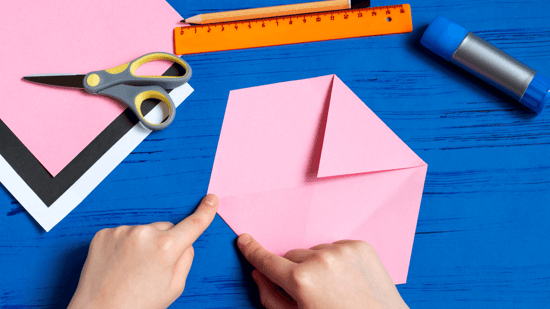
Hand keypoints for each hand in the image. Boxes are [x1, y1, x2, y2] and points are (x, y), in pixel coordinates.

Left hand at [67, 194, 218, 308]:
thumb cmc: (137, 305)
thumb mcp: (174, 287)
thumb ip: (186, 259)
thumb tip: (185, 242)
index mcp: (166, 248)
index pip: (193, 224)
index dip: (205, 212)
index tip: (211, 200)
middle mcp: (144, 234)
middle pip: (165, 228)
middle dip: (164, 242)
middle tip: (152, 267)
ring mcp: (121, 231)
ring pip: (143, 231)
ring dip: (142, 244)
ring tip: (131, 269)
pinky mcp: (103, 234)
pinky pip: (122, 234)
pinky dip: (123, 246)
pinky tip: (118, 264)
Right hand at [238, 234, 408, 308]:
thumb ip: (272, 298)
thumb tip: (259, 274)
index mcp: (301, 280)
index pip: (268, 260)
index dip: (253, 251)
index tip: (244, 240)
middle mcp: (321, 259)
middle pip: (292, 256)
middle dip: (295, 271)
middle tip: (311, 292)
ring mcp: (342, 250)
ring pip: (314, 251)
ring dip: (317, 265)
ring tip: (334, 288)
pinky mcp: (360, 246)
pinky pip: (335, 247)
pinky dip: (336, 260)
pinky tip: (347, 279)